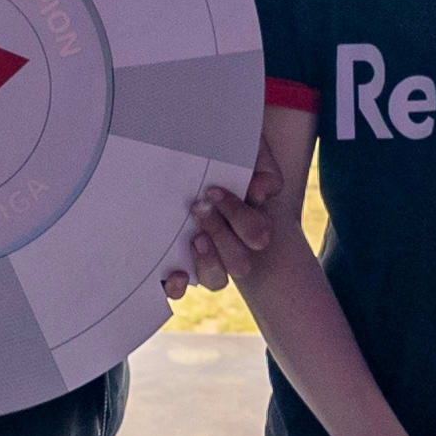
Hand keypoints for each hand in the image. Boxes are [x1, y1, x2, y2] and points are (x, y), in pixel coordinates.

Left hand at [159, 149, 287, 299]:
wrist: (183, 146)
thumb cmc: (220, 153)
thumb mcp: (246, 152)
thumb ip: (262, 169)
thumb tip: (260, 191)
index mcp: (248, 222)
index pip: (257, 236)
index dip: (241, 219)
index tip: (213, 190)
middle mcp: (229, 245)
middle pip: (240, 263)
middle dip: (222, 234)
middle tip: (200, 206)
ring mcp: (202, 257)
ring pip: (217, 280)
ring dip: (209, 261)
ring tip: (195, 236)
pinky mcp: (174, 264)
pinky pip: (178, 290)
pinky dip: (177, 288)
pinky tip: (176, 274)